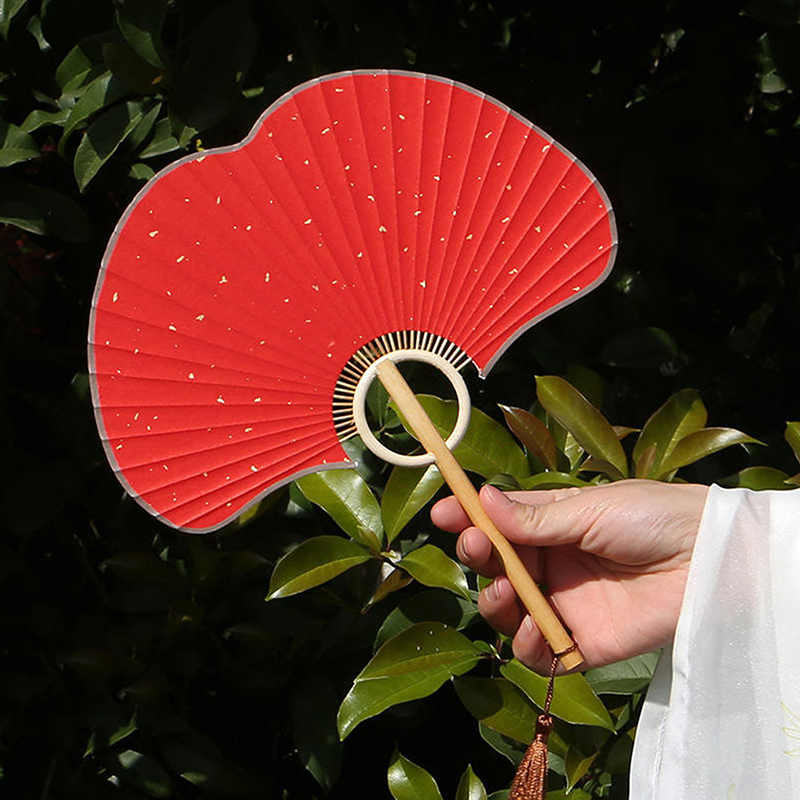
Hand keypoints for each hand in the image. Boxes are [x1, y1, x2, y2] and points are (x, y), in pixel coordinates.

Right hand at [431, 480, 707, 671]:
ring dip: (495, 600)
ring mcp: (563, 605)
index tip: (443, 513)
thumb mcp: (588, 509)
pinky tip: (536, 628)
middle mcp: (550, 565)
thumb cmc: (649, 516)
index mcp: (550, 525)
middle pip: (495, 568)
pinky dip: (527, 645)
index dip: (467, 519)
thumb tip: (481, 501)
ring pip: (506, 612)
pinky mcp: (581, 644)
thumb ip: (534, 517)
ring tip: (508, 589)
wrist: (705, 560)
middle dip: (476, 557)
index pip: (498, 524)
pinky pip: (538, 654)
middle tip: (475, 546)